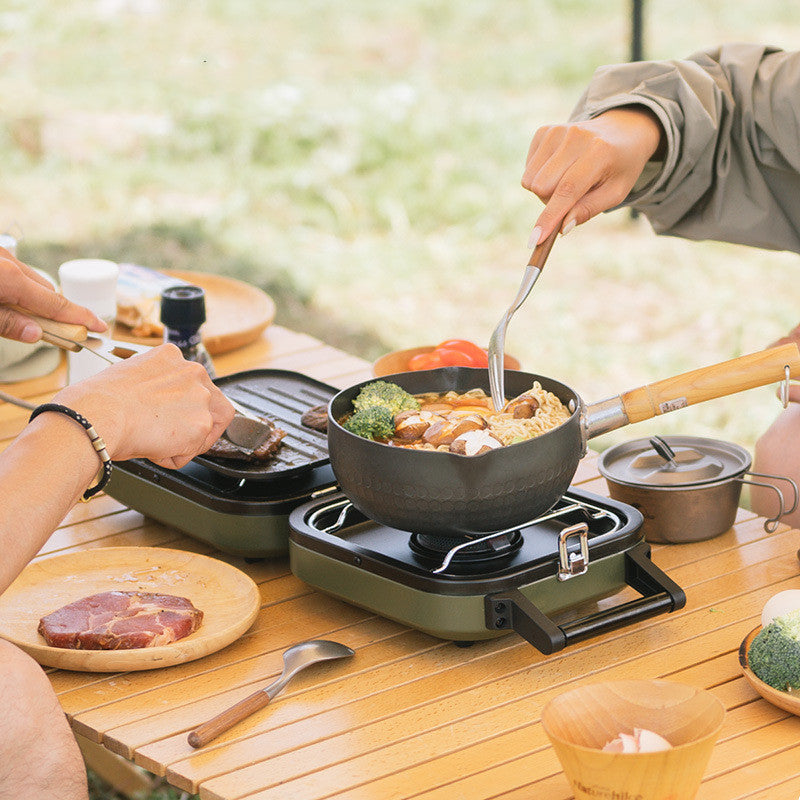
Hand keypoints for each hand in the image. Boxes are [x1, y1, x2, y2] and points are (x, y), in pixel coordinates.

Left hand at [0, 247, 106, 341]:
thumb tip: (36, 334)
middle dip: (52, 311)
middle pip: (46, 291)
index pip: (56, 304)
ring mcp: (2, 254)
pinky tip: (6, 296)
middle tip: (49, 332)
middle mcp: (10, 262)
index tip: (100, 327)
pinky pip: (16, 271)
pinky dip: (19, 286)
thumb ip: (8, 323)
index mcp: (10, 279)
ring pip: (31, 280)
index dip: (82, 317)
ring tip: (17, 314)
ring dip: (33, 298)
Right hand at [53, 344, 234, 468]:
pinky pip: (189, 452)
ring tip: (155, 443)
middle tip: (174, 438)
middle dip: (197, 426)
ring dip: (182, 443)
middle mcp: (193, 372)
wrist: (97, 414)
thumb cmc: (98, 400)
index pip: (195, 383)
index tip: (174, 417)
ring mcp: (201, 398)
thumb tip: (153, 403)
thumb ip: (154, 386)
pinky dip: (171, 458)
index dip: (185, 406)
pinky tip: (150, 449)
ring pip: (204, 430)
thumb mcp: (130, 377)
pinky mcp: (201, 425)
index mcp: (172, 356)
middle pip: (213, 405)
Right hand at [522, 107, 664, 244]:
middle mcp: (576, 136)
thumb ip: (588, 210)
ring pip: (531, 181)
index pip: (567, 189)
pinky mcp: (544, 131)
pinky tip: (559, 168)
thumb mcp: (615, 193)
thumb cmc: (619, 167)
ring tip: (567, 180)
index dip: (550, 216)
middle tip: (573, 197)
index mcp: (600, 151)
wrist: (621, 131)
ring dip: (545, 190)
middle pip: (542, 187)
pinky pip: (528, 170)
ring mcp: (557, 130)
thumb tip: (561, 227)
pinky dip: (540, 176)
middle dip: (551, 202)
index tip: (536, 240)